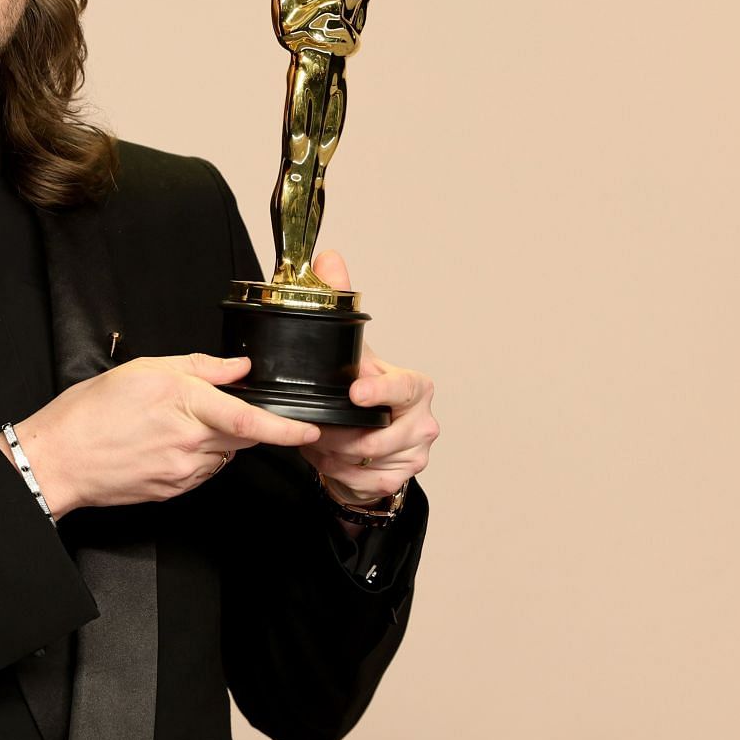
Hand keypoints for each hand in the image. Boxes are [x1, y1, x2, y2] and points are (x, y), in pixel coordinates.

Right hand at [0, 353, 320, 517]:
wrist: (59, 459)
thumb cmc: (90, 412)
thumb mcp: (143, 370)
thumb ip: (197, 367)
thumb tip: (237, 367)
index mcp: (183, 403)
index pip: (249, 418)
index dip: (286, 428)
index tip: (311, 430)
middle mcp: (189, 441)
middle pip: (244, 436)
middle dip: (251, 425)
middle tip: (218, 411)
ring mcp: (183, 471)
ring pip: (224, 453)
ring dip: (218, 438)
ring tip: (176, 424)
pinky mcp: (174, 490)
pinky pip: (204, 471)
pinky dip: (200, 455)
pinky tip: (169, 444)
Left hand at [299, 250, 440, 503]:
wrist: (363, 441)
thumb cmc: (359, 392)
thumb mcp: (349, 349)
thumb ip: (339, 300)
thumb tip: (329, 258)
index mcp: (414, 386)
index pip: (405, 387)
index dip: (381, 391)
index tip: (355, 393)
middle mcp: (423, 420)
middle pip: (384, 435)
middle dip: (343, 436)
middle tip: (316, 431)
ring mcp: (416, 452)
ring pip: (370, 462)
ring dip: (336, 456)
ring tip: (317, 444)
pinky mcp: (403, 478)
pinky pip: (367, 481)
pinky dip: (342, 474)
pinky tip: (329, 462)